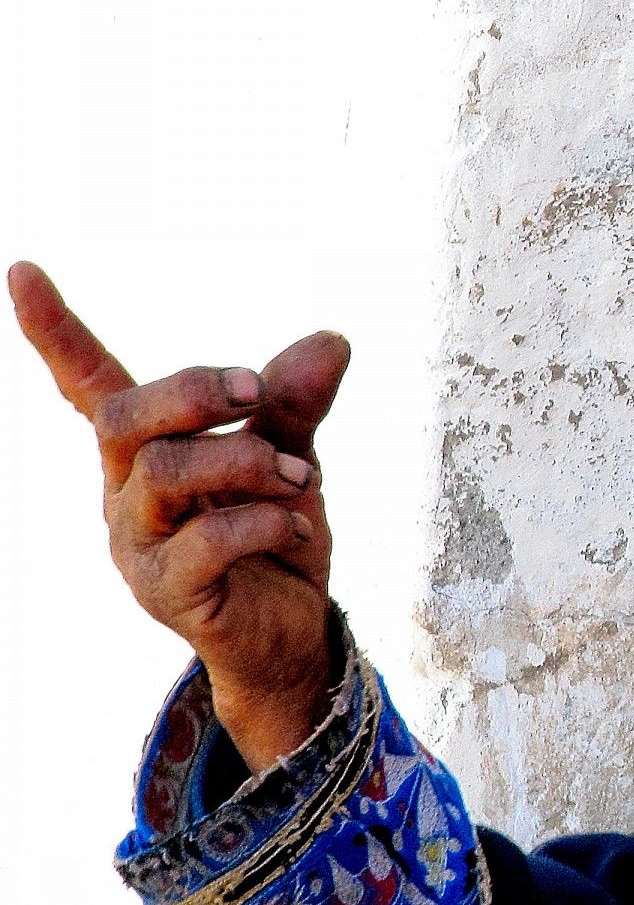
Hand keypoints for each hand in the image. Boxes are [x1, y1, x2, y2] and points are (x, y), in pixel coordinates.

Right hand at [9, 261, 350, 771]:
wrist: (293, 634)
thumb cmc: (275, 539)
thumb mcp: (289, 458)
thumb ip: (295, 405)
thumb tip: (331, 340)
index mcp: (144, 451)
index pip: (87, 384)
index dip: (56, 332)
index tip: (23, 270)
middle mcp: (125, 493)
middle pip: (123, 417)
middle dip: (195, 391)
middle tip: (257, 394)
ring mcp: (139, 545)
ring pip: (166, 473)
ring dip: (248, 461)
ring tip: (301, 478)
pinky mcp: (169, 593)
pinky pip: (206, 541)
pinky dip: (264, 521)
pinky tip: (297, 527)